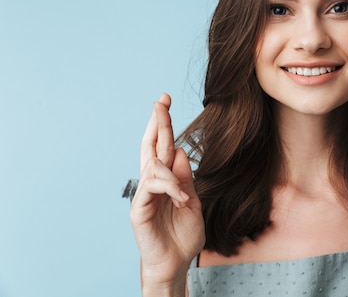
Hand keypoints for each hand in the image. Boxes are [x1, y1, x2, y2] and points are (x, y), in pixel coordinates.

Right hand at [130, 94, 204, 291]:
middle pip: (151, 147)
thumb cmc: (184, 235)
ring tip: (183, 197)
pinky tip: (180, 199)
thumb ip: (186, 178)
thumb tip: (180, 151)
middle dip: (157, 123)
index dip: (162, 124)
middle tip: (160, 101)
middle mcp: (152, 183)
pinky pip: (150, 188)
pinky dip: (168, 189)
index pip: (162, 146)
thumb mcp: (193, 201)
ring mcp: (144, 195)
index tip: (164, 101)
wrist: (177, 263)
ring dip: (171, 176)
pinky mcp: (138, 209)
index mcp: (166, 179)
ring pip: (152, 166)